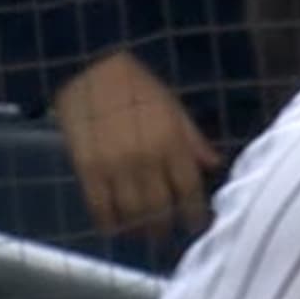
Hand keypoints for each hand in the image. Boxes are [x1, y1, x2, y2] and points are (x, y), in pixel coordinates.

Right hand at [50, 50, 220, 238]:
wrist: (86, 66)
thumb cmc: (135, 85)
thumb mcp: (173, 107)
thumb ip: (193, 140)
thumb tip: (214, 165)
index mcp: (172, 144)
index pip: (190, 192)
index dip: (195, 215)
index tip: (197, 225)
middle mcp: (147, 159)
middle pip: (161, 209)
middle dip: (166, 226)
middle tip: (166, 232)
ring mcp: (115, 165)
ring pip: (132, 213)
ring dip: (139, 229)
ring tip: (142, 232)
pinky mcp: (87, 167)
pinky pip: (99, 206)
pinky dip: (109, 222)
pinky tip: (114, 227)